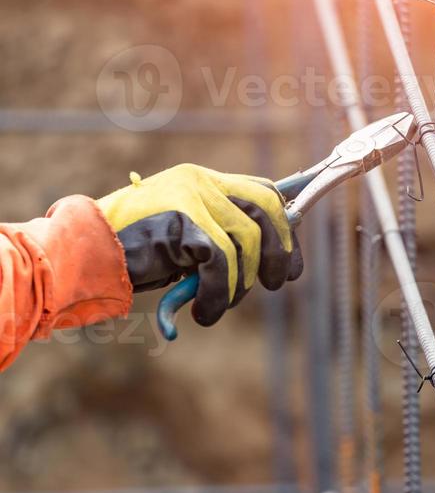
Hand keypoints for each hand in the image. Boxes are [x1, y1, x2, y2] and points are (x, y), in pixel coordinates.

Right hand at [98, 164, 302, 324]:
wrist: (84, 254)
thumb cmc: (131, 254)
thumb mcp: (183, 241)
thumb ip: (217, 237)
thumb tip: (267, 259)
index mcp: (201, 180)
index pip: (264, 190)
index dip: (286, 226)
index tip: (292, 262)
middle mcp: (200, 181)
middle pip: (267, 209)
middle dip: (280, 252)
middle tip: (274, 284)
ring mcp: (192, 198)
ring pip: (247, 242)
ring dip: (240, 284)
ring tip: (218, 304)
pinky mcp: (183, 222)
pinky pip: (222, 263)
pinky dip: (218, 294)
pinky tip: (202, 312)